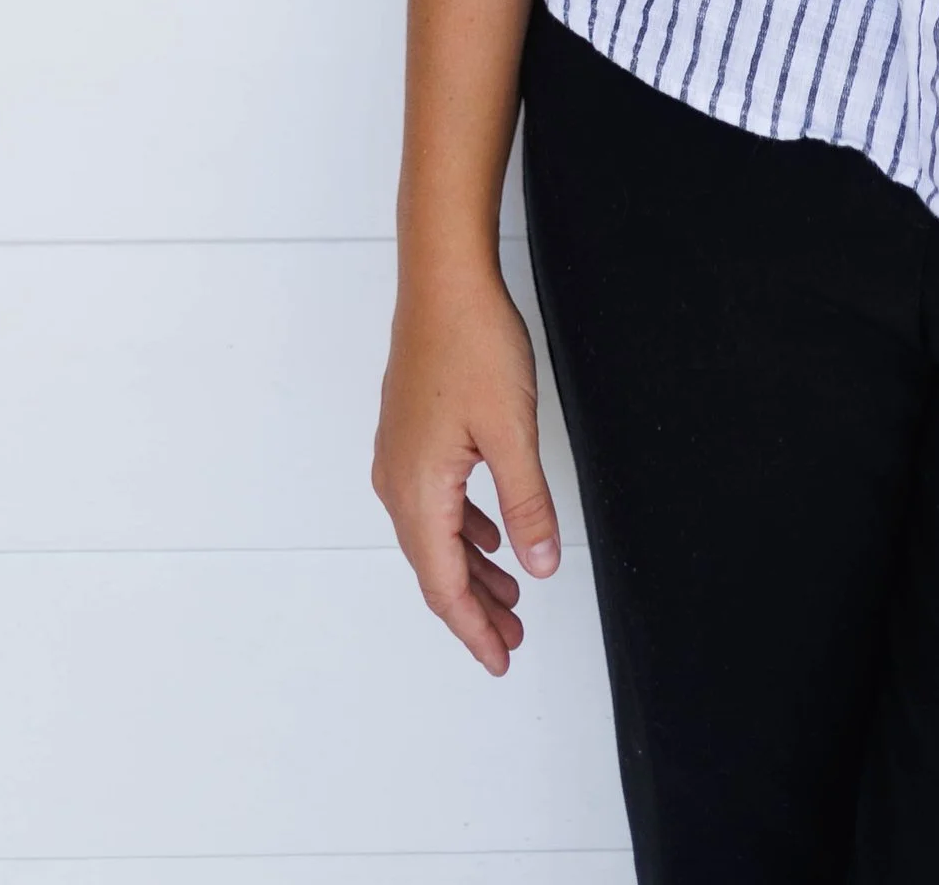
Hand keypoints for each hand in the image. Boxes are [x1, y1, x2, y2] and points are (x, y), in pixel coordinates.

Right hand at [373, 265, 561, 673]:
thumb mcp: (512, 432)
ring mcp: (399, 456)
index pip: (444, 585)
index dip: (474, 630)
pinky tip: (489, 533)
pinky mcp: (409, 433)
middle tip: (512, 639)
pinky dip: (463, 529)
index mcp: (418, 492)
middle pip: (436, 567)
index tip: (500, 659)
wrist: (442, 279)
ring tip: (509, 597)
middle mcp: (398, 482)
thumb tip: (540, 567)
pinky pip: (434, 502)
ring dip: (472, 570)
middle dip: (475, 609)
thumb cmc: (472, 345)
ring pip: (436, 534)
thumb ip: (527, 506)